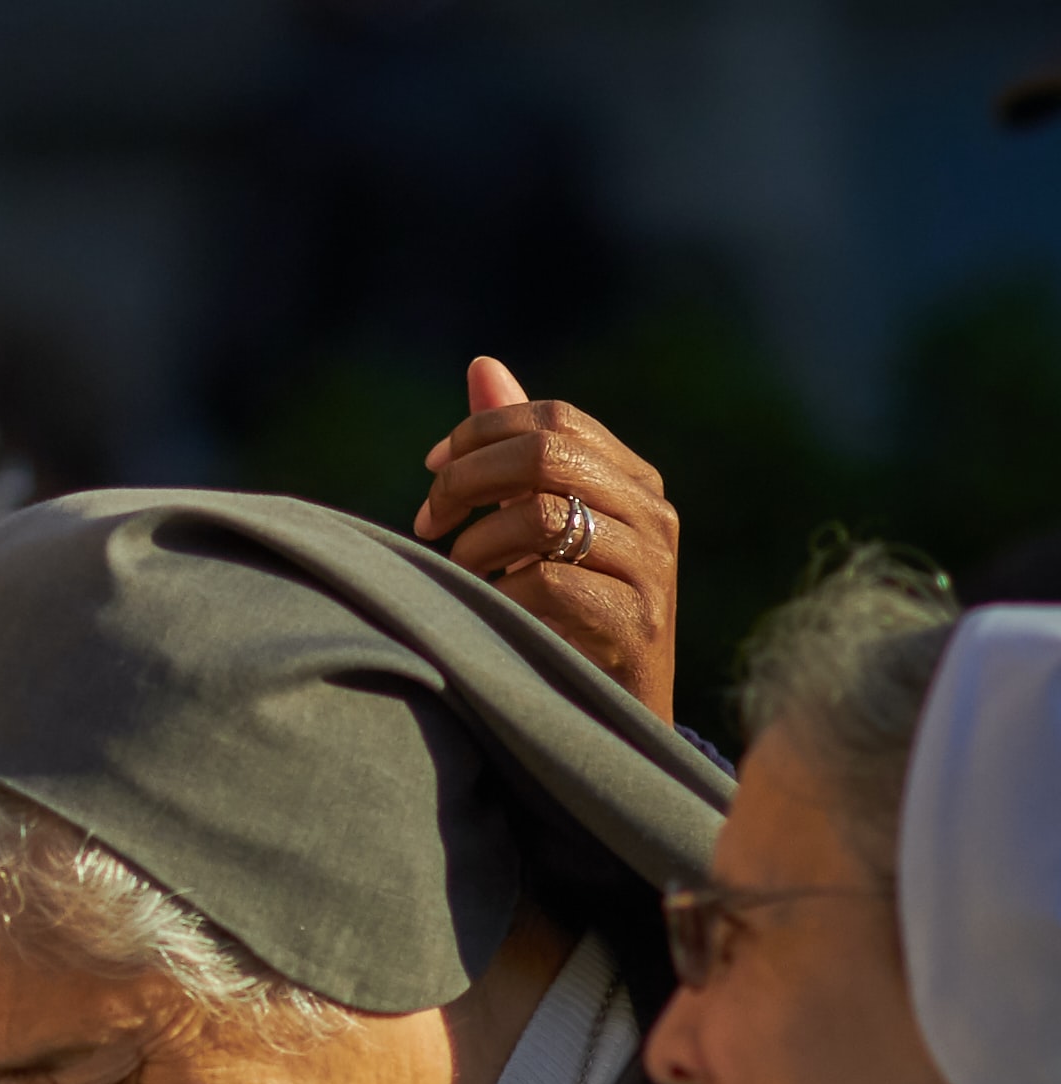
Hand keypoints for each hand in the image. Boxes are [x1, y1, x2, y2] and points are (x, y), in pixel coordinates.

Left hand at [412, 355, 680, 721]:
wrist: (611, 717)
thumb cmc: (566, 616)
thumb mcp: (540, 527)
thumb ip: (513, 452)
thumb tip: (482, 365)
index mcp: (634, 482)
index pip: (554, 420)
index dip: (480, 432)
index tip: (432, 469)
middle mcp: (653, 517)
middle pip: (546, 455)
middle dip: (467, 479)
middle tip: (429, 520)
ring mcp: (651, 571)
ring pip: (541, 516)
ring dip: (477, 545)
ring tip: (466, 574)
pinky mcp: (634, 626)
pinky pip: (546, 584)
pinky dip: (501, 595)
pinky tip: (495, 613)